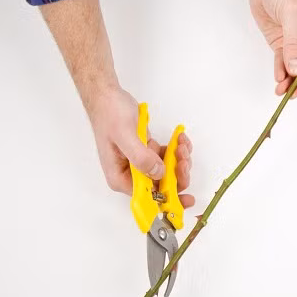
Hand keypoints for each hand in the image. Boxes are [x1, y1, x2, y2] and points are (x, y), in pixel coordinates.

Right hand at [86, 86, 194, 207]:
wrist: (109, 97)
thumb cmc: (110, 114)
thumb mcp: (125, 136)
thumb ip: (140, 157)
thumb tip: (159, 173)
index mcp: (120, 178)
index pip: (148, 198)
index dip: (169, 199)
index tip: (187, 198)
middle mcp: (131, 175)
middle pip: (162, 185)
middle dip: (178, 173)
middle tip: (182, 157)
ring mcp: (141, 163)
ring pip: (168, 171)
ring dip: (179, 159)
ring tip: (179, 142)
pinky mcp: (148, 152)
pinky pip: (168, 157)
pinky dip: (177, 150)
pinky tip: (179, 139)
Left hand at [246, 0, 296, 96]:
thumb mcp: (290, 13)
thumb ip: (293, 42)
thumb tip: (296, 68)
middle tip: (290, 94)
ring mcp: (294, 39)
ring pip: (293, 64)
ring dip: (288, 78)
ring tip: (280, 91)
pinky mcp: (280, 40)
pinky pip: (282, 59)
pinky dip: (280, 70)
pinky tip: (278, 79)